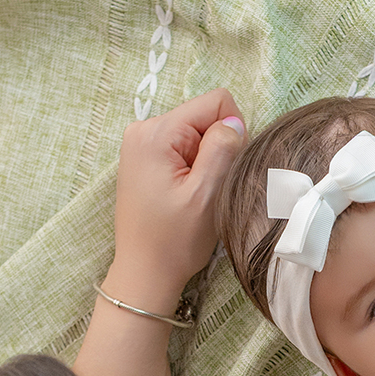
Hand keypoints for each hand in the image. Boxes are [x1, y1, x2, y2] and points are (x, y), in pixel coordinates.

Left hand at [107, 89, 245, 303]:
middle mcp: (143, 128)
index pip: (216, 102)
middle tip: (204, 189)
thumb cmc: (174, 241)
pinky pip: (181, 148)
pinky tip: (183, 196)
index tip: (221, 169)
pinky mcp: (143, 158)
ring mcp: (140, 143)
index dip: (232, 132)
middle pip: (204, 117)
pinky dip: (190, 168)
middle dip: (215, 148)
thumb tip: (234, 122)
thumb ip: (223, 149)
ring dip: (204, 161)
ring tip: (192, 196)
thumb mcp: (206, 194)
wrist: (144, 273)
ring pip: (195, 134)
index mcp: (156, 132)